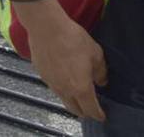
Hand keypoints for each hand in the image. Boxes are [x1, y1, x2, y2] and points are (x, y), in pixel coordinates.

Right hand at [20, 1, 106, 120]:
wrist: (46, 27)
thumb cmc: (72, 39)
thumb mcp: (96, 53)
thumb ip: (101, 71)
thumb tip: (101, 80)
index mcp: (81, 88)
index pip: (91, 110)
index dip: (98, 115)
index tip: (102, 115)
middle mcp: (65, 90)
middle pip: (75, 110)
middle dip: (85, 112)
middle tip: (90, 107)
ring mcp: (51, 83)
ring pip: (63, 99)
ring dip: (72, 99)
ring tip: (77, 91)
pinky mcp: (42, 74)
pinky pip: (54, 86)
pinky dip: (61, 86)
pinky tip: (64, 75)